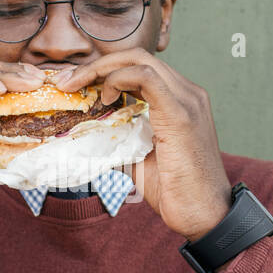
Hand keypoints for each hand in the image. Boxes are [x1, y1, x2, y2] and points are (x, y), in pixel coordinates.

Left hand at [55, 50, 231, 241]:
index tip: (75, 85)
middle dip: (97, 65)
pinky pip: (147, 77)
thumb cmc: (175, 190)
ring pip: (140, 60)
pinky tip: (104, 98)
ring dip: (102, 69)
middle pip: (137, 56)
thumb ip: (120, 137)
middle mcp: (187, 92)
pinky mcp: (181, 115)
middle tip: (67, 82)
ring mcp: (187, 100)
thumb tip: (86, 135)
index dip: (105, 69)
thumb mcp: (139, 157)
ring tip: (78, 87)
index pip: (139, 67)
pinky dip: (118, 79)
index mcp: (180, 99)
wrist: (205, 215)